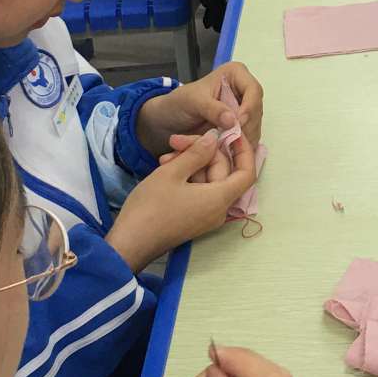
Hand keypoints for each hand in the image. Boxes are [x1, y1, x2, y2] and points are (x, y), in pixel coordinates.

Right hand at [108, 129, 256, 272]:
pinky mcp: (193, 218)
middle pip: (223, 172)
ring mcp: (206, 216)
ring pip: (208, 180)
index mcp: (220, 199)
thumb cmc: (150, 207)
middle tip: (177, 141)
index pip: (247, 173)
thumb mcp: (172, 173)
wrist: (130, 243)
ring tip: (165, 156)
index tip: (231, 133)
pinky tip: (167, 167)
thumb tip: (215, 139)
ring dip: (191, 164)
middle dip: (204, 152)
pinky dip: (188, 177)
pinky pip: (199, 191)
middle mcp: (219, 210)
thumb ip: (197, 153)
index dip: (243, 151)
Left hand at [137, 64, 263, 157]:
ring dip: (244, 139)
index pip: (253, 90)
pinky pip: (248, 137)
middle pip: (256, 110)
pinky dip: (240, 146)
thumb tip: (233, 120)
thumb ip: (213, 109)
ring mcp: (244, 109)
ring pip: (255, 125)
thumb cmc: (179, 103)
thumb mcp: (193, 102)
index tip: (238, 124)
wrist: (169, 119)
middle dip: (246, 126)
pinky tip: (230, 152)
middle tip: (233, 141)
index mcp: (236, 74)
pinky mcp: (242, 126)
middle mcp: (244, 90)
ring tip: (228, 148)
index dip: (249, 108)